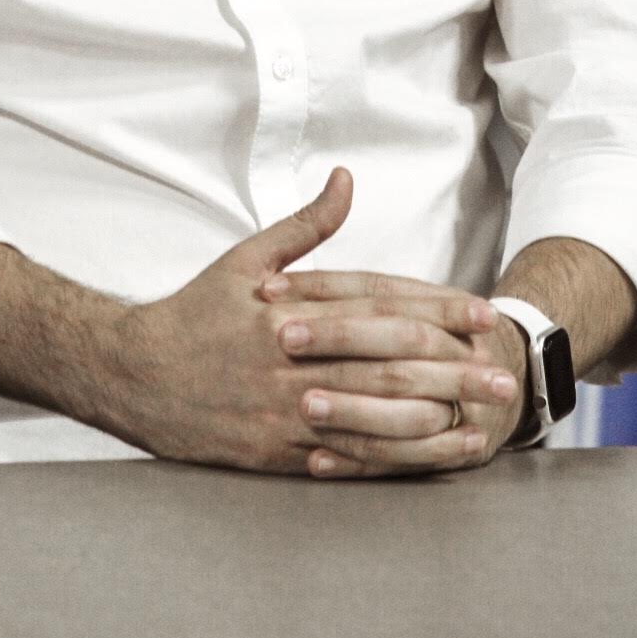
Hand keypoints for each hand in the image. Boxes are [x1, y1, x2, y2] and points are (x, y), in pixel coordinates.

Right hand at [116, 169, 514, 476]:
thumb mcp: (246, 258)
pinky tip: (429, 458)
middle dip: (450, 365)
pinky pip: (343, 457)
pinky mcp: (275, 451)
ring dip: (434, 416)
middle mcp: (290, 356)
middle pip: (384, 360)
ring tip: (483, 417)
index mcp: (288, 306)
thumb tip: (346, 179)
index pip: (375, 301)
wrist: (134, 375)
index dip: (433, 306)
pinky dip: (391, 458)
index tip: (480, 311)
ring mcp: (283, 408)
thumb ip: (305, 225)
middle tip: (502, 371)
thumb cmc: (195, 313)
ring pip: (372, 412)